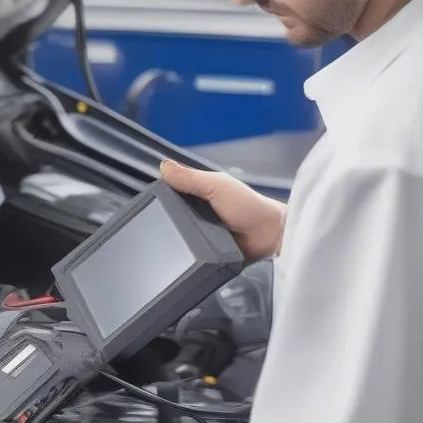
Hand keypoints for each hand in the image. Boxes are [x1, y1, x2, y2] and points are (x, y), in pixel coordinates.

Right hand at [160, 159, 285, 260]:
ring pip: (176, 240)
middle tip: (165, 226)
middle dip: (167, 223)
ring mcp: (198, 237)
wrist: (271, 238)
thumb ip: (191, 177)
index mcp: (196, 195)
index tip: (150, 203)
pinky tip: (186, 254)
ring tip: (179, 240)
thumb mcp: (218, 185)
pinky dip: (186, 256)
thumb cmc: (251, 208)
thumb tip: (164, 166)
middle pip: (169, 219)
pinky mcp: (203, 256)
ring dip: (177, 241)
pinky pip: (188, 256)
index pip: (168, 195)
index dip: (159, 198)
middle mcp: (195, 216)